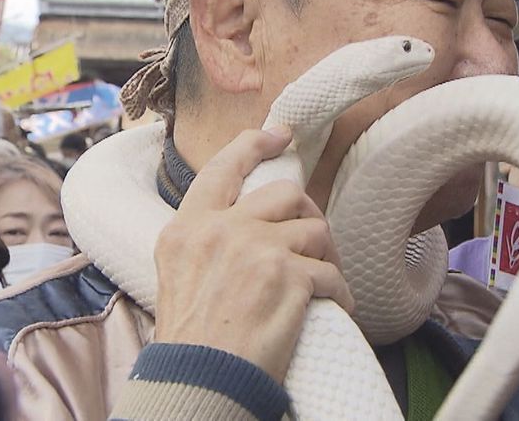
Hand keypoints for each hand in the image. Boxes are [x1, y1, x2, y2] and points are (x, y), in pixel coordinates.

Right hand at [152, 127, 353, 381]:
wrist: (199, 382)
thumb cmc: (191, 341)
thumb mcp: (180, 275)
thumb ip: (209, 241)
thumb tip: (250, 225)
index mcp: (188, 227)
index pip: (224, 168)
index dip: (254, 145)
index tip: (278, 135)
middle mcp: (222, 230)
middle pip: (286, 193)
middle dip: (307, 212)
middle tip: (313, 240)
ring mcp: (257, 250)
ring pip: (315, 230)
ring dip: (326, 256)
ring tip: (322, 280)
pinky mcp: (290, 277)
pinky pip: (331, 274)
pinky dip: (339, 293)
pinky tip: (333, 306)